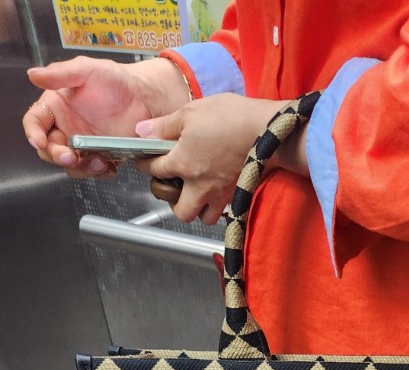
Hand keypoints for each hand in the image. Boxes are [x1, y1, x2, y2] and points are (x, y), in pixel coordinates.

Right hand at [23, 56, 189, 177]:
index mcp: (56, 107)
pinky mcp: (101, 156)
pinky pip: (94, 171)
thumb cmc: (115, 80)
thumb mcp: (86, 70)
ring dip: (81, 168)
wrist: (144, 98)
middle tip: (71, 157)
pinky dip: (100, 172)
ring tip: (98, 161)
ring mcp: (84, 145)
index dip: (33, 133)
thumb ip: (60, 74)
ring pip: (71, 165)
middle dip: (57, 156)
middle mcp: (66, 128)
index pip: (35, 122)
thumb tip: (32, 74)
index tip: (39, 141)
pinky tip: (110, 166)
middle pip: (50, 150)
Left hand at [136, 93, 307, 225]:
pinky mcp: (237, 194)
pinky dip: (220, 206)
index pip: (154, 171)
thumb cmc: (230, 116)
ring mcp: (220, 193)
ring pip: (204, 217)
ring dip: (199, 209)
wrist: (266, 128)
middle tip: (176, 187)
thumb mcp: (190, 112)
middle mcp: (199, 185)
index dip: (145, 164)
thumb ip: (163, 125)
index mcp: (182, 162)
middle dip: (174, 202)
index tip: (145, 160)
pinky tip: (219, 190)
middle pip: (180, 211)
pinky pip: (225, 210)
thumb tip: (141, 131)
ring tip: (199, 193)